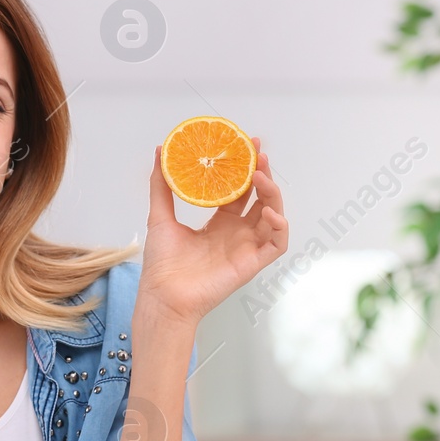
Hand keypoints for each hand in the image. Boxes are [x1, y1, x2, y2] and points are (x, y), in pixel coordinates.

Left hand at [140, 137, 288, 322]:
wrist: (163, 294)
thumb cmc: (162, 263)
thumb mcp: (160, 216)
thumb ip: (161, 185)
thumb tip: (159, 151)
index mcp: (219, 223)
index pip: (240, 191)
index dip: (245, 169)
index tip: (247, 145)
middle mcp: (236, 233)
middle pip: (259, 199)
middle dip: (262, 174)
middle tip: (258, 153)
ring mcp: (246, 248)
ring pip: (273, 216)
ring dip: (272, 194)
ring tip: (261, 176)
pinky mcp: (252, 264)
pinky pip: (277, 243)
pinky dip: (279, 227)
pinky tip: (269, 212)